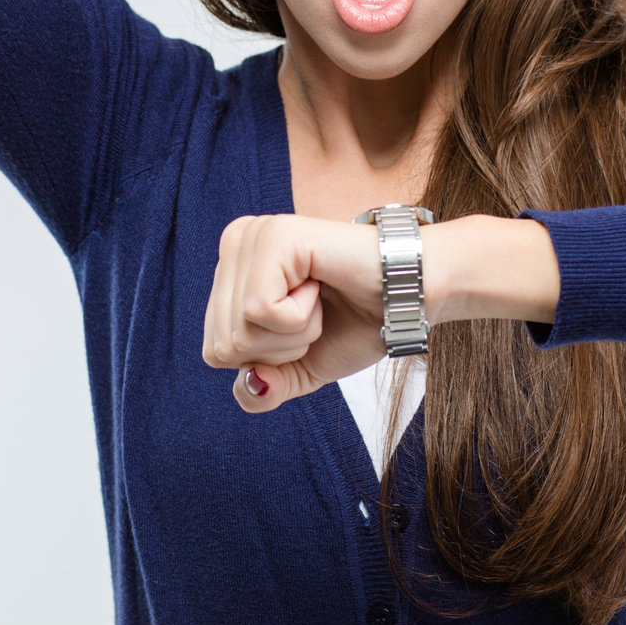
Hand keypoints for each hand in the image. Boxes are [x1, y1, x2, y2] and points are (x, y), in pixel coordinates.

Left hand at [199, 212, 561, 412]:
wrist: (410, 298)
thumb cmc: (359, 321)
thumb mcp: (301, 368)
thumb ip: (265, 388)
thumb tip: (250, 385)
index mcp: (232, 270)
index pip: (215, 351)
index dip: (267, 360)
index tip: (307, 325)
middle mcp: (235, 244)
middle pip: (222, 345)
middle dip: (279, 350)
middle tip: (317, 313)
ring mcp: (252, 236)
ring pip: (239, 331)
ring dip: (293, 334)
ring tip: (320, 299)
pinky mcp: (275, 237)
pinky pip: (260, 312)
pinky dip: (299, 319)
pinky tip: (320, 287)